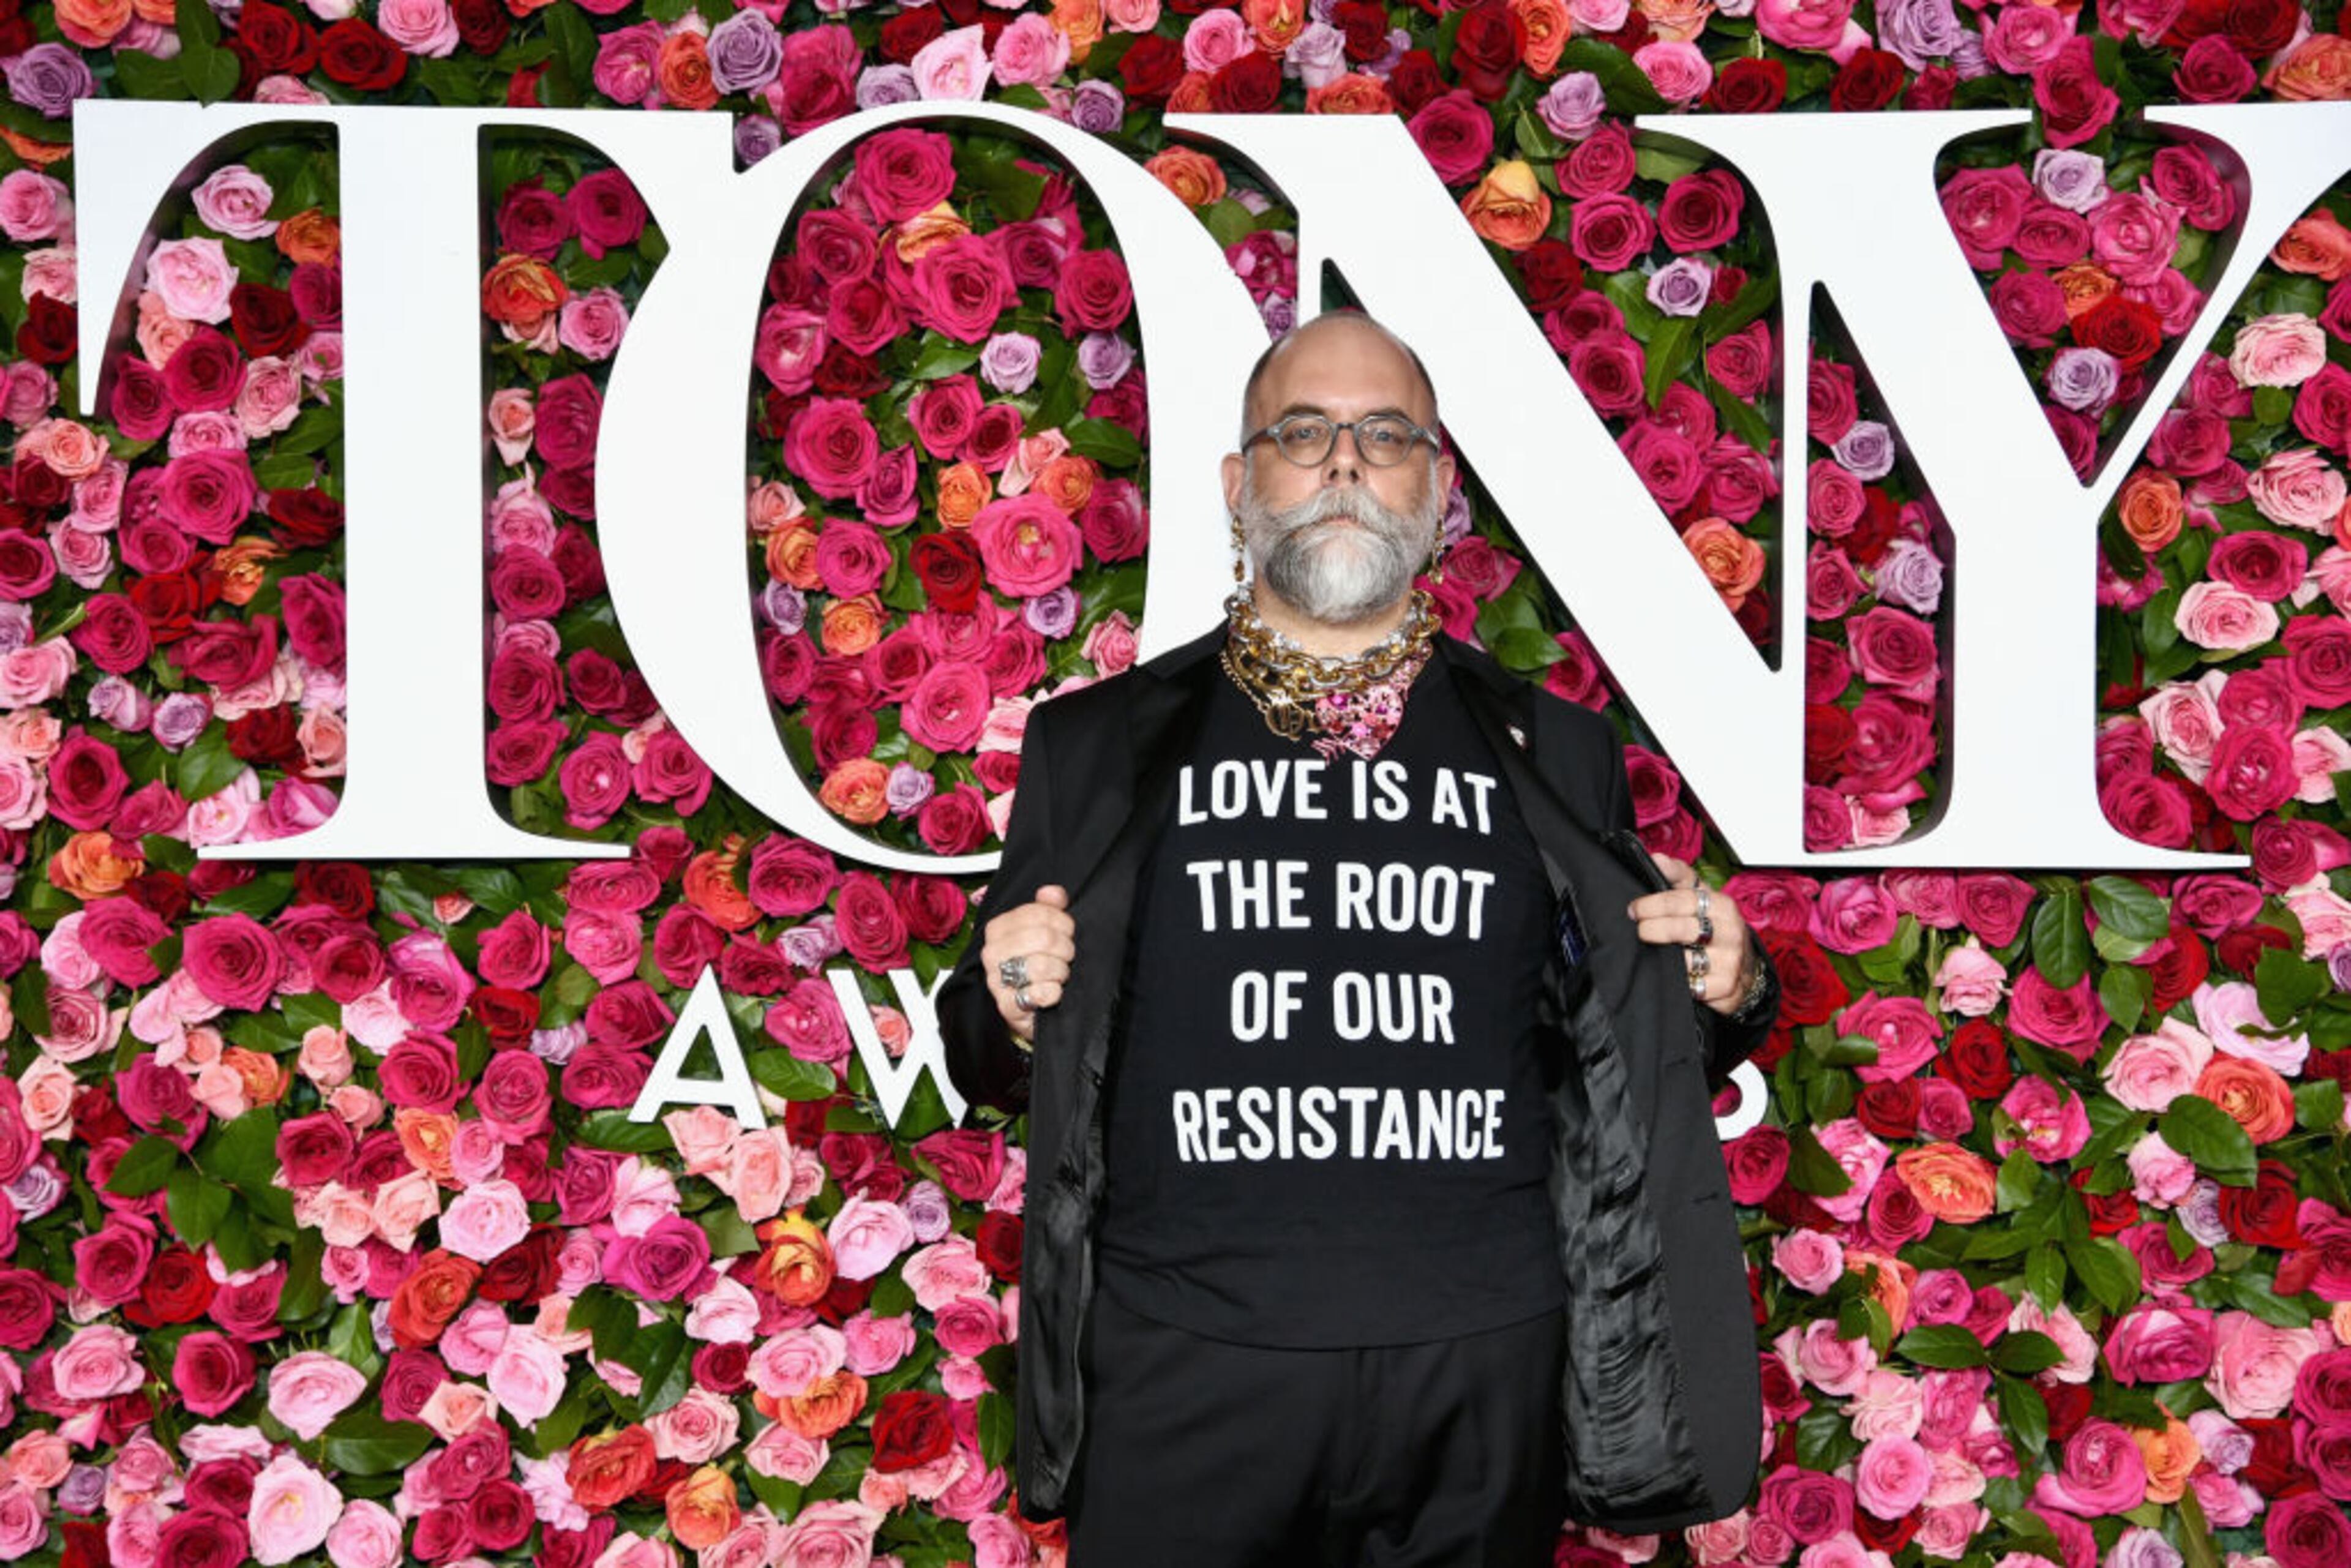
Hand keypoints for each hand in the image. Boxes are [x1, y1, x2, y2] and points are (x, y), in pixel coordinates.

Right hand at [981, 884, 1075, 1044]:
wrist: (1029, 1008)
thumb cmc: (1036, 966)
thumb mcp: (1042, 931)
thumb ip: (1048, 907)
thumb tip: (1052, 893)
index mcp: (998, 928)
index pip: (1038, 912)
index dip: (1062, 922)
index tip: (1066, 932)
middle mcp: (992, 952)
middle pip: (1044, 937)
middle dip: (1065, 948)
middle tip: (1065, 956)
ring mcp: (996, 980)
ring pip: (1042, 965)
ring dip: (1060, 971)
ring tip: (1058, 975)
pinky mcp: (1007, 1006)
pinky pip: (1039, 993)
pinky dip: (1053, 993)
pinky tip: (1052, 992)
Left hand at [1627, 853, 1756, 1015]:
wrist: (1745, 967)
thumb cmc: (1715, 926)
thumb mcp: (1703, 897)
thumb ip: (1679, 876)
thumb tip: (1656, 857)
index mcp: (1723, 906)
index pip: (1685, 900)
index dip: (1654, 904)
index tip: (1635, 908)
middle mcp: (1730, 933)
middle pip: (1684, 929)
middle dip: (1654, 928)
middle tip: (1639, 929)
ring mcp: (1730, 963)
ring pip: (1686, 961)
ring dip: (1664, 957)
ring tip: (1652, 951)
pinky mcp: (1726, 989)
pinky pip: (1694, 987)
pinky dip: (1678, 982)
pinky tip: (1669, 976)